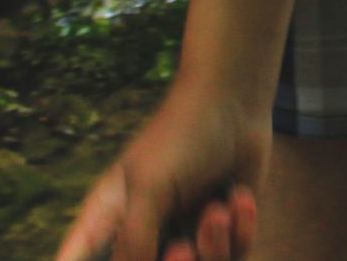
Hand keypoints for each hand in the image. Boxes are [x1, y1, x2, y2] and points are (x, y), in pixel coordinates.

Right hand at [56, 74, 269, 260]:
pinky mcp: (221, 231)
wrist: (234, 101)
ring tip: (217, 210)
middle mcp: (142, 234)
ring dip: (213, 248)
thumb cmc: (180, 136)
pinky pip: (234, 255)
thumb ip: (135, 240)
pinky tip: (239, 197)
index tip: (146, 245)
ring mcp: (182, 234)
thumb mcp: (150, 187)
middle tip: (182, 247)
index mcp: (106, 223)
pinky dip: (240, 233)